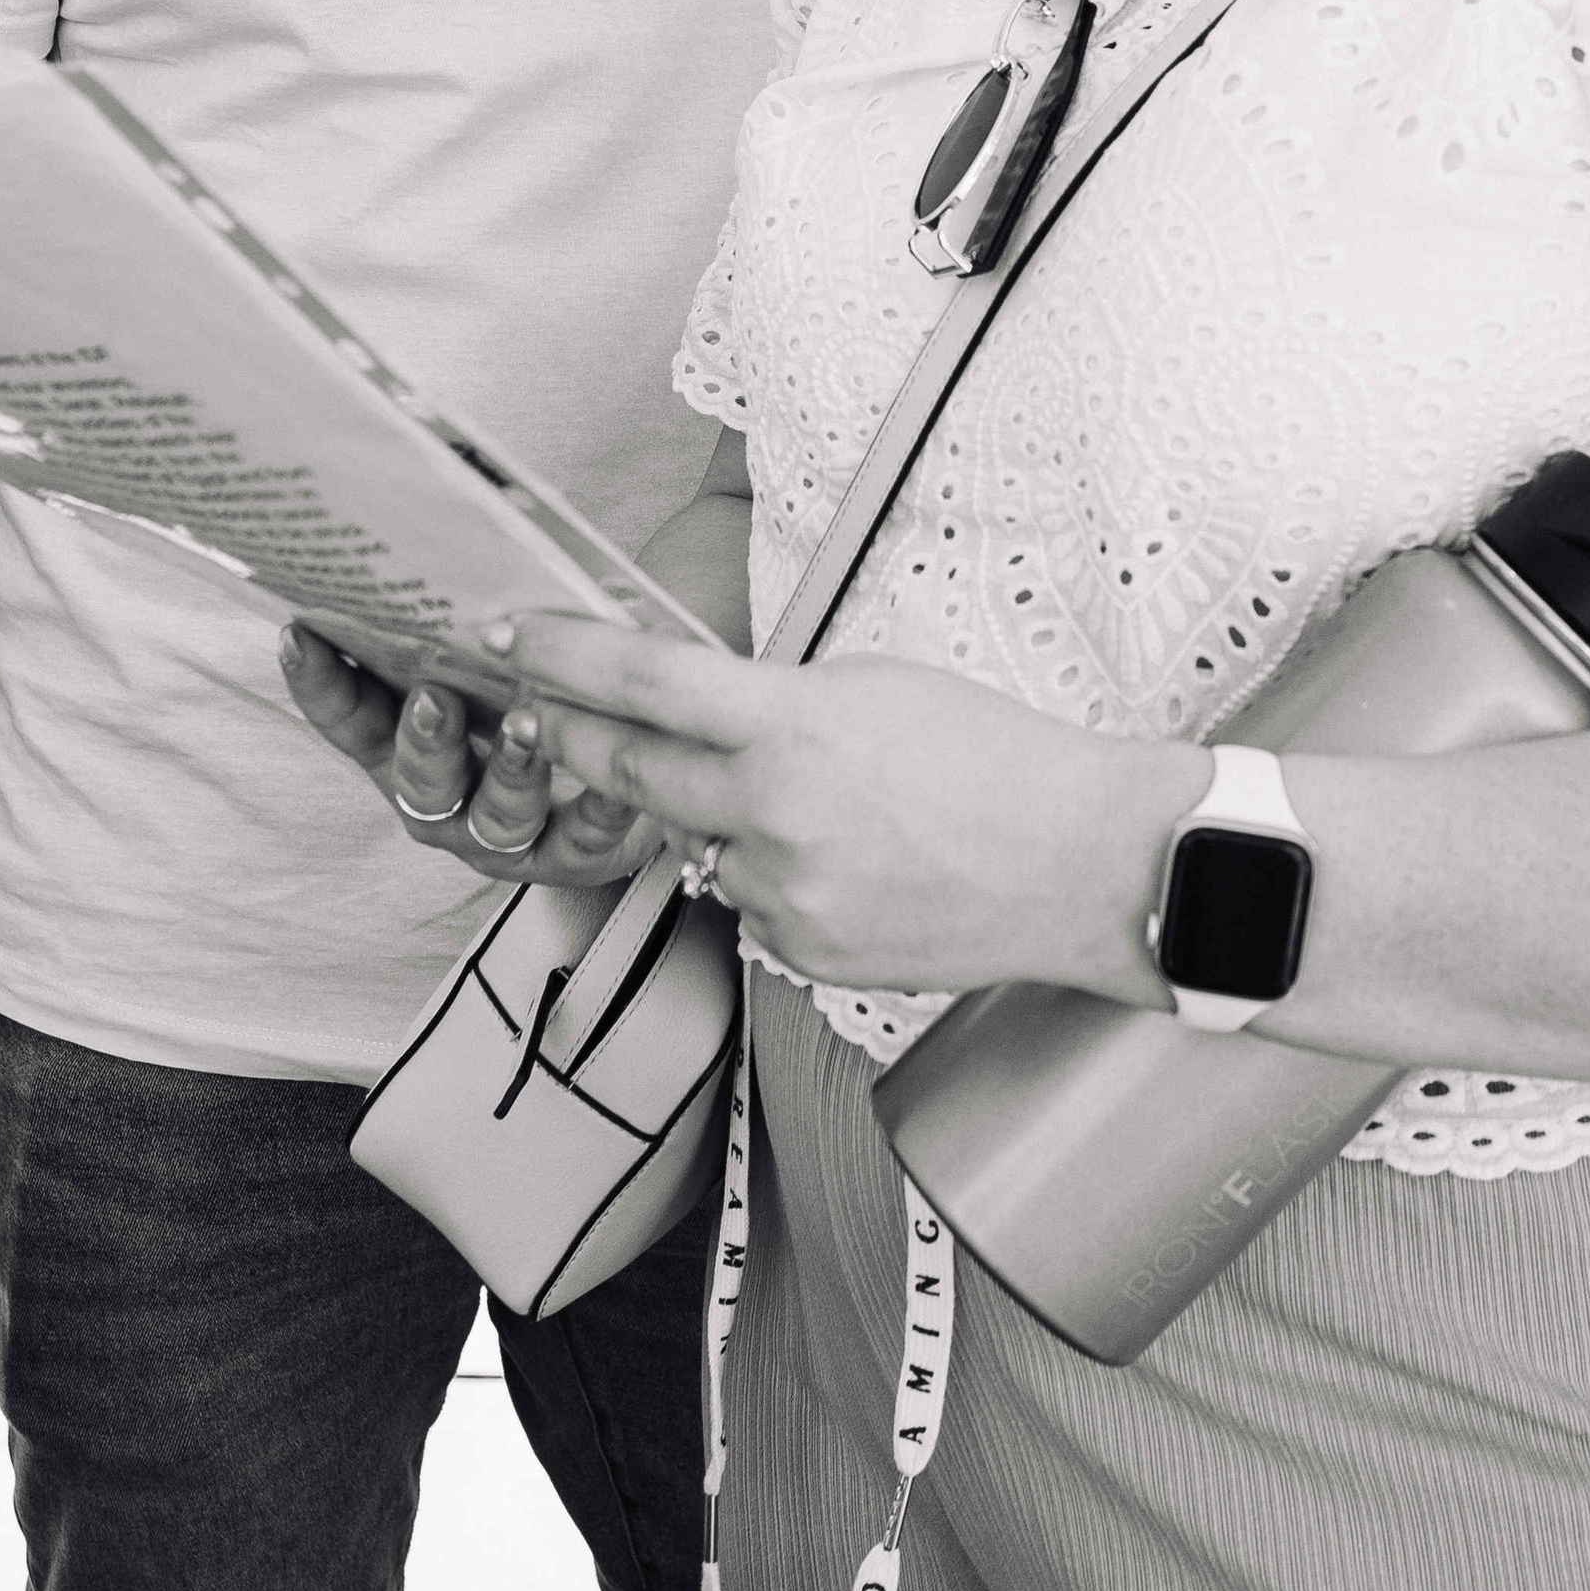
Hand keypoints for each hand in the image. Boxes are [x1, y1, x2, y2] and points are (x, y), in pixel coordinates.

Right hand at [279, 625, 657, 885]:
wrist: (615, 770)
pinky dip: (597, 810)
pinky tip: (611, 784)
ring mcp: (501, 833)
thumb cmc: (529, 696)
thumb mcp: (487, 654)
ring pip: (494, 817)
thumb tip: (459, 532)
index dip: (319, 682)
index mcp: (406, 742)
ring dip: (507, 774)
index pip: (350, 718)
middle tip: (434, 698)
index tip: (298, 633)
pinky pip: (584, 838)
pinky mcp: (572, 855)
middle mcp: (444, 795)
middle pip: (419, 780)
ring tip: (525, 730)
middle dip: (425, 740)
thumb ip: (464, 619)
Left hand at [477, 614, 1197, 999]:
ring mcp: (784, 896)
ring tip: (816, 802)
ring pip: (700, 846)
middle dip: (576, 737)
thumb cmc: (997, 759)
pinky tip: (848, 863)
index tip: (504, 635)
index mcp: (792, 726)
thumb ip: (774, 701)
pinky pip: (751, 905)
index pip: (641, 681)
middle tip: (542, 710)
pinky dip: (773, 878)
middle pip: (630, 772)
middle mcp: (772, 815)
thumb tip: (701, 716)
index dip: (559, 654)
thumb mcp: (875, 688)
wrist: (1085, 868)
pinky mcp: (802, 956)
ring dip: (717, 817)